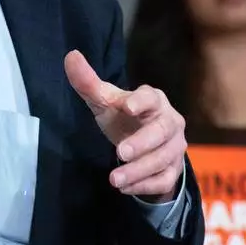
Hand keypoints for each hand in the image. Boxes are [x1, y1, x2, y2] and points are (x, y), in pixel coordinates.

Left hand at [64, 50, 185, 200]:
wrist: (144, 145)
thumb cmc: (124, 117)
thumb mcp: (104, 101)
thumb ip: (87, 82)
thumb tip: (70, 56)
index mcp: (154, 101)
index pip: (151, 97)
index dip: (141, 101)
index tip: (127, 106)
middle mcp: (170, 122)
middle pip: (161, 132)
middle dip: (142, 143)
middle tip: (119, 152)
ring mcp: (175, 148)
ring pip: (163, 160)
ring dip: (139, 171)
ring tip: (114, 179)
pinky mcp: (173, 170)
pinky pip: (164, 180)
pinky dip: (145, 186)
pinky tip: (125, 188)